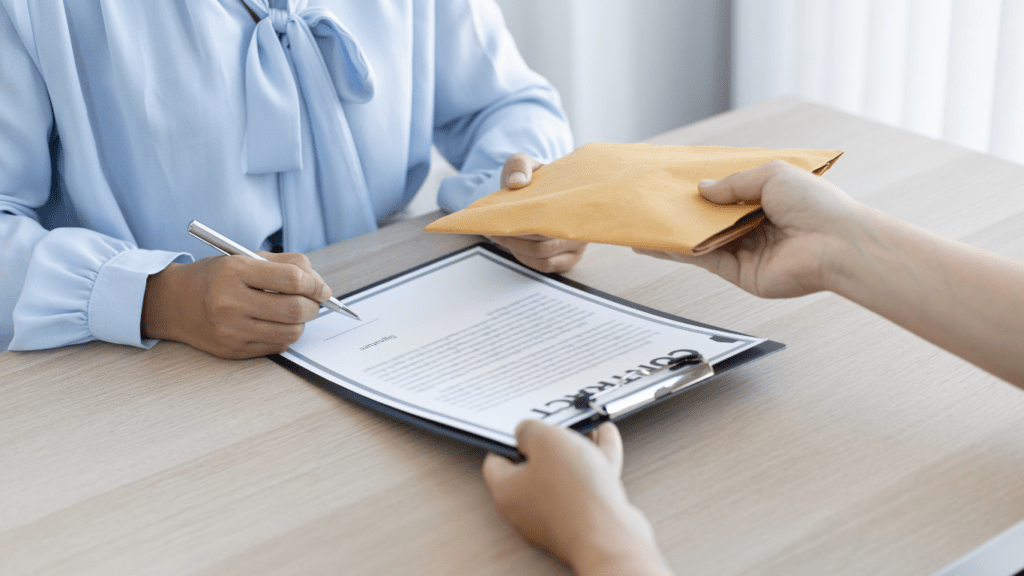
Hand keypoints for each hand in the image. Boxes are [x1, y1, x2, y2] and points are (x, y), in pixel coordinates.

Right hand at [141, 252, 330, 358]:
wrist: (173, 302)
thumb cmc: (216, 277)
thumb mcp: (245, 258)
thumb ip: (286, 265)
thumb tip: (320, 286)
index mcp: (235, 271)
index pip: (293, 280)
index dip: (316, 285)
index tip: (322, 289)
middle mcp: (231, 302)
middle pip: (296, 309)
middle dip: (314, 306)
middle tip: (314, 302)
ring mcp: (231, 330)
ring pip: (291, 332)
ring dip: (302, 323)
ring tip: (294, 312)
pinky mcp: (233, 350)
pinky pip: (277, 346)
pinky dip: (285, 335)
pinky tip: (275, 324)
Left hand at [482, 420, 672, 575]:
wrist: (610, 535)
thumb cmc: (573, 493)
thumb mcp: (545, 440)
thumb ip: (530, 430)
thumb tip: (525, 431)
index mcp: (507, 491)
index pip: (495, 461)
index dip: (507, 439)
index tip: (521, 425)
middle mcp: (527, 508)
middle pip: (533, 467)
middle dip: (550, 442)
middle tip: (558, 423)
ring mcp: (555, 516)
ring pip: (563, 474)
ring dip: (576, 450)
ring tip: (588, 428)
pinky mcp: (581, 520)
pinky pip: (584, 485)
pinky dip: (594, 463)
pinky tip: (605, 441)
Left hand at [488, 153, 587, 272]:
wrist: (537, 188)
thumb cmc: (533, 178)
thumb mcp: (522, 162)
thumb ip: (519, 166)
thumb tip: (517, 183)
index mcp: (574, 201)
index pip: (551, 222)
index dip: (525, 225)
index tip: (505, 221)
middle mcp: (580, 225)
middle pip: (545, 244)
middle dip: (516, 239)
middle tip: (496, 231)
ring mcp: (577, 243)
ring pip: (545, 257)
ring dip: (519, 250)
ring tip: (501, 237)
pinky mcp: (571, 257)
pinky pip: (548, 266)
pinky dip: (528, 259)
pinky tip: (515, 248)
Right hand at [634, 160, 861, 298]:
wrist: (836, 244)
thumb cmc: (816, 205)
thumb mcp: (770, 175)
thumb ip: (732, 184)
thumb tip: (701, 190)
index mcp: (766, 199)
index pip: (727, 194)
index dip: (702, 189)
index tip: (675, 183)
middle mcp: (754, 226)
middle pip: (710, 219)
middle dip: (682, 212)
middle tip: (652, 203)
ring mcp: (745, 250)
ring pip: (701, 240)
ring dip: (673, 234)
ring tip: (642, 226)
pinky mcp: (740, 273)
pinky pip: (704, 259)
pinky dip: (680, 252)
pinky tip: (658, 243)